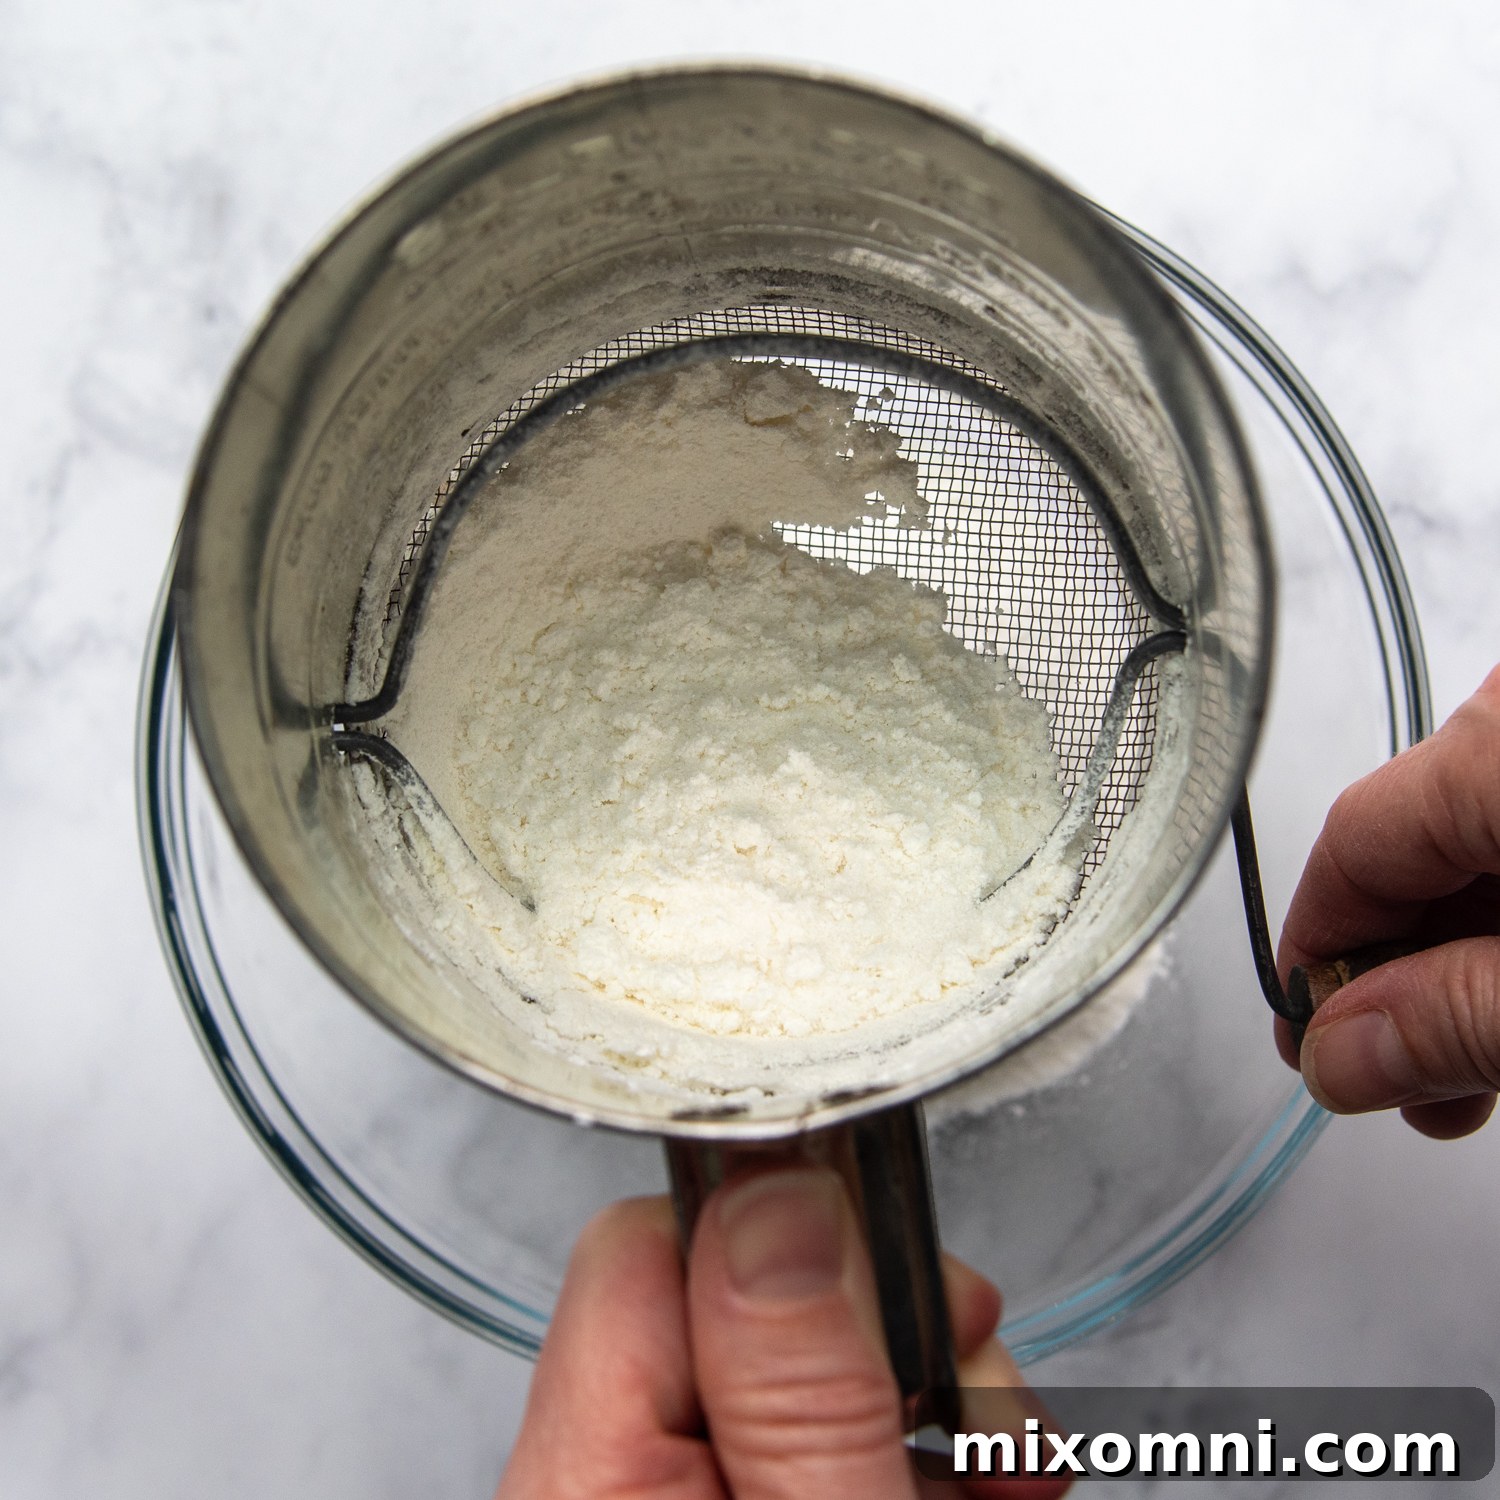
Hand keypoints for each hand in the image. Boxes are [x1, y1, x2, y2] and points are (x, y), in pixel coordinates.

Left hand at [496, 1166, 1069, 1497]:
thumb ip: (797, 1386)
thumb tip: (781, 1193)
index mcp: (590, 1482)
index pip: (648, 1245)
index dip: (787, 1234)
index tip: (901, 1276)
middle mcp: (613, 1482)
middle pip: (742, 1295)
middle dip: (892, 1325)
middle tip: (977, 1396)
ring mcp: (680, 1494)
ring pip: (805, 1363)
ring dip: (932, 1394)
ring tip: (1005, 1470)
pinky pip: (827, 1432)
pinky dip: (920, 1448)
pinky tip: (981, 1486)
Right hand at [1277, 664, 1499, 1138]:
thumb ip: (1451, 1019)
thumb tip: (1337, 1057)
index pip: (1355, 842)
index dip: (1321, 957)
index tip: (1318, 1045)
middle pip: (1421, 847)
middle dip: (1408, 978)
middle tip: (1412, 1086)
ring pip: (1484, 846)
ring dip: (1473, 960)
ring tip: (1482, 1070)